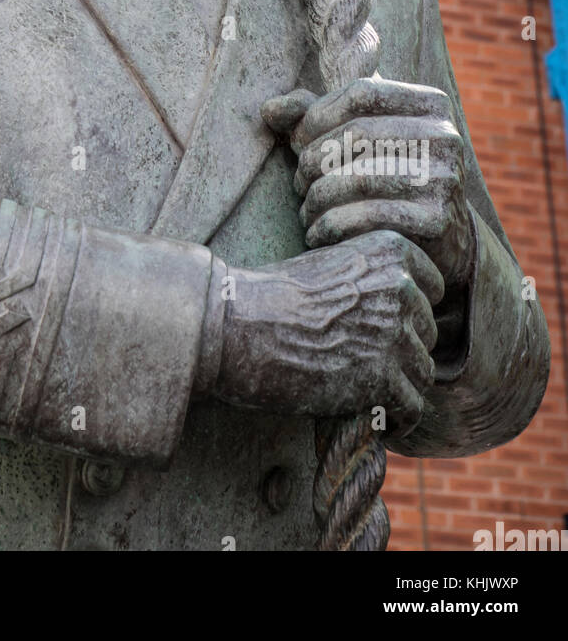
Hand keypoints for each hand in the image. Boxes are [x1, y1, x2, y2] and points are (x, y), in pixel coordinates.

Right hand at [214, 231, 443, 432]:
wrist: (237, 324)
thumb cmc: (273, 295)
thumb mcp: (331, 264)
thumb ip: (373, 279)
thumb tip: (405, 309)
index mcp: (391, 251)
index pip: (431, 288)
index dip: (404, 311)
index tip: (376, 323)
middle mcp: (402, 287)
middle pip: (426, 332)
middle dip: (399, 348)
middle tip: (357, 358)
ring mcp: (395, 333)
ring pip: (422, 372)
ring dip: (396, 384)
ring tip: (357, 386)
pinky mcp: (384, 377)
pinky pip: (412, 408)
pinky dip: (394, 417)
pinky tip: (369, 412)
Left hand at [263, 77, 475, 290]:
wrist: (439, 238)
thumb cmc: (385, 173)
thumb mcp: (356, 135)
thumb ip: (312, 114)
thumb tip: (268, 109)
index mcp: (431, 103)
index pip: (362, 92)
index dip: (318, 115)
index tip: (297, 141)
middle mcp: (446, 136)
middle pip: (358, 133)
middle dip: (315, 158)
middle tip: (298, 180)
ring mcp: (446, 178)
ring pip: (360, 177)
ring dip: (318, 195)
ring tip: (305, 207)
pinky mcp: (437, 220)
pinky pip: (368, 216)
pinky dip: (330, 225)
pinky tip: (316, 232)